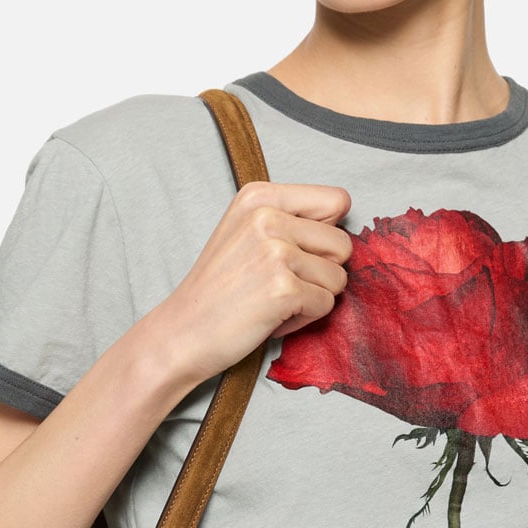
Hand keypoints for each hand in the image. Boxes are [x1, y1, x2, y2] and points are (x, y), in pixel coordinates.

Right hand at [156, 178, 353, 387]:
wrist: (182, 332)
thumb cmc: (219, 289)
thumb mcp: (245, 231)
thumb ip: (290, 218)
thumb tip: (344, 216)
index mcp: (259, 196)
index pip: (337, 200)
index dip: (326, 235)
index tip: (296, 253)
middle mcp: (267, 216)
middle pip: (343, 244)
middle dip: (321, 271)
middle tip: (282, 284)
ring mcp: (276, 252)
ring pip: (338, 278)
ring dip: (313, 297)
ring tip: (274, 300)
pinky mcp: (283, 289)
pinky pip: (326, 304)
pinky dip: (304, 319)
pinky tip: (272, 317)